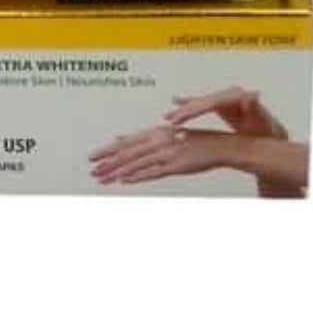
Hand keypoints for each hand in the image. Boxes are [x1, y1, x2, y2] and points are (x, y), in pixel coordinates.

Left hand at [89, 125, 237, 184]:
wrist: (220, 146)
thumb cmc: (193, 141)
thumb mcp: (164, 134)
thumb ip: (140, 138)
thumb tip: (118, 137)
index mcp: (154, 132)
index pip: (125, 142)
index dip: (107, 151)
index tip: (92, 157)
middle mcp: (158, 140)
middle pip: (127, 153)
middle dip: (107, 162)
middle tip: (91, 170)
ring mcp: (167, 153)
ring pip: (137, 163)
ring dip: (118, 172)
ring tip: (102, 178)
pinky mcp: (176, 165)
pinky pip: (153, 172)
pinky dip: (138, 176)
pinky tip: (125, 181)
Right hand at [163, 87, 287, 139]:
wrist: (271, 134)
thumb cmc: (267, 131)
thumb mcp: (263, 121)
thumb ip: (256, 108)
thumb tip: (254, 94)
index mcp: (236, 97)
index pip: (210, 102)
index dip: (194, 109)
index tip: (182, 117)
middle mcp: (229, 94)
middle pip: (202, 101)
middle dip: (185, 110)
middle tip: (170, 119)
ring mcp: (224, 99)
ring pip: (199, 103)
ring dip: (183, 109)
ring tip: (168, 117)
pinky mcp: (222, 105)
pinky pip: (201, 103)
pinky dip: (188, 103)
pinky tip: (175, 101)